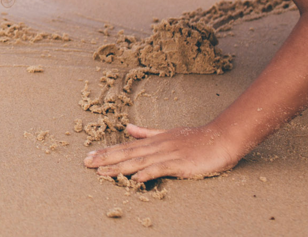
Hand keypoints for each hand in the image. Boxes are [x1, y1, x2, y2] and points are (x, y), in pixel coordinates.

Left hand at [83, 124, 243, 182]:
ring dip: (119, 167)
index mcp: (153, 140)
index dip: (106, 152)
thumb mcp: (168, 133)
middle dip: (105, 159)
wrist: (221, 138)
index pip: (125, 146)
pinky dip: (147, 173)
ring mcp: (168, 154)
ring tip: (101, 173)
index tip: (89, 156)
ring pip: (139, 161)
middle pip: (127, 153)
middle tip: (86, 164)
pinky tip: (135, 179)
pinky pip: (161, 169)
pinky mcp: (180, 164)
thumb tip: (128, 128)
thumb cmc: (196, 139)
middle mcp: (157, 146)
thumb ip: (148, 132)